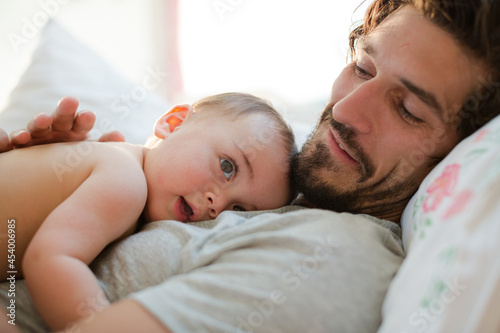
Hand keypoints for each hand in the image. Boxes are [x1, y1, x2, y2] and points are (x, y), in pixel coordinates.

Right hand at [0, 96, 125, 152]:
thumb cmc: (78, 163)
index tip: (89, 116)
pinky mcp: (22, 147)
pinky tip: (21, 138)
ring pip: (38, 126)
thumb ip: (105, 147)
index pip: (82, 123)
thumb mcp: (91, 156)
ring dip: (40, 121)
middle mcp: (57, 131)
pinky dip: (17, 137)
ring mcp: (39, 137)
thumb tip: (119, 135)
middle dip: (65, 110)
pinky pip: (18, 141)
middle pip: (61, 118)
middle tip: (71, 101)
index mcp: (77, 131)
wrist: (52, 176)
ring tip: (44, 119)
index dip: (84, 119)